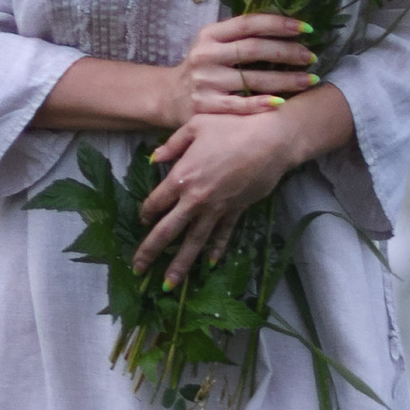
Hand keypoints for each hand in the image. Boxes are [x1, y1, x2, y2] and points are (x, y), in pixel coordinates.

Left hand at [134, 104, 303, 287]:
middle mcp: (196, 199)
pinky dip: (216, 250)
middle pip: (168, 231)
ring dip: (180, 263)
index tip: (142, 219)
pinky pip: (223, 235)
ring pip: (194, 242)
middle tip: (137, 268)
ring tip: (168, 283)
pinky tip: (210, 264)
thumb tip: (154, 159)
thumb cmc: (232, 126)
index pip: (156, 203)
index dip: (145, 213)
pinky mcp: (236, 211)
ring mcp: (217, 209)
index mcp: (181, 177)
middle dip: (150, 251)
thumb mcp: (195, 125)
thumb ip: (172, 144)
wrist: (272, 140)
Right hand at [178, 9, 316, 117]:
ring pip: (252, 79)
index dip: (279, 24)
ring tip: (310, 80)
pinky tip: (282, 103)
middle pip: (253, 49)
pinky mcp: (205, 107)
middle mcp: (206, 55)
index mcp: (210, 34)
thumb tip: (286, 25)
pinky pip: (240, 105)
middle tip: (311, 57)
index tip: (307, 29)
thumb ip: (240, 35)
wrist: (169, 97)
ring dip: (286, 80)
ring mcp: (205, 82)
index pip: (249, 23)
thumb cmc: (203, 67)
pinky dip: (262, 104)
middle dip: (287, 52)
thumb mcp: (213, 43)